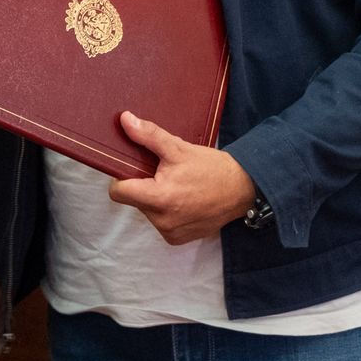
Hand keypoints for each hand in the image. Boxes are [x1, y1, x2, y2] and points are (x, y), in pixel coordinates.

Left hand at [106, 111, 254, 244]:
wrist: (242, 189)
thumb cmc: (211, 168)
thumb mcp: (178, 148)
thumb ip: (148, 136)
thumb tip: (125, 120)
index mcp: (159, 198)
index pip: (118, 193)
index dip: (122, 178)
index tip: (133, 169)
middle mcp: (163, 221)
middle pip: (134, 200)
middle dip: (143, 186)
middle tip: (164, 174)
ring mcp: (171, 233)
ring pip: (147, 211)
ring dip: (156, 199)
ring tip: (177, 186)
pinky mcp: (179, 239)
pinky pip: (161, 223)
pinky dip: (167, 212)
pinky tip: (183, 200)